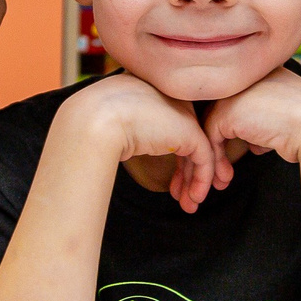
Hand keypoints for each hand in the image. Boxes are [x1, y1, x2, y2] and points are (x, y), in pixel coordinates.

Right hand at [66, 72, 220, 211]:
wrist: (99, 118)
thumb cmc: (97, 121)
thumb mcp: (116, 121)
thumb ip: (130, 127)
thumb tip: (130, 144)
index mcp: (155, 94)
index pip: (172, 129)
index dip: (175, 159)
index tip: (171, 185)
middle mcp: (173, 100)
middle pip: (188, 141)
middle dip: (187, 173)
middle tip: (183, 197)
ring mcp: (184, 113)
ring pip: (198, 152)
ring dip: (194, 182)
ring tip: (189, 205)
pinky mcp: (191, 130)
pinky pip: (203, 159)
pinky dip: (201, 181)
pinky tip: (194, 198)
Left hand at [202, 65, 300, 186]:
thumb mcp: (289, 118)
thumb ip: (268, 123)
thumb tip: (252, 145)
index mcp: (264, 71)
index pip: (240, 100)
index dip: (237, 130)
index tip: (243, 155)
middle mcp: (247, 76)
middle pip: (222, 111)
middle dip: (220, 145)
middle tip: (223, 172)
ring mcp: (236, 92)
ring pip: (213, 126)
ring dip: (216, 156)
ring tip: (223, 180)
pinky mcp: (227, 111)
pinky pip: (211, 138)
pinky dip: (216, 160)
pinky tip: (227, 178)